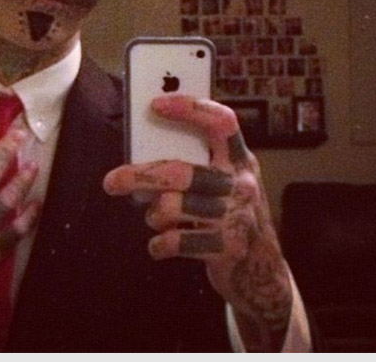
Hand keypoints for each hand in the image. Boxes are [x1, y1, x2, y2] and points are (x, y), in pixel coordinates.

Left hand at [103, 95, 291, 350]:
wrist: (263, 271)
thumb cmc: (231, 213)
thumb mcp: (226, 181)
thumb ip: (198, 162)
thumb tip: (144, 148)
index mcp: (240, 159)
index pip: (221, 122)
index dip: (190, 109)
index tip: (155, 105)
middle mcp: (241, 184)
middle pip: (181, 172)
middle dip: (140, 175)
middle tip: (111, 181)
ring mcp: (236, 217)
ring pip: (172, 206)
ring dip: (154, 213)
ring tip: (154, 217)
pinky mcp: (227, 248)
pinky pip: (175, 241)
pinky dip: (159, 244)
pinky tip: (160, 244)